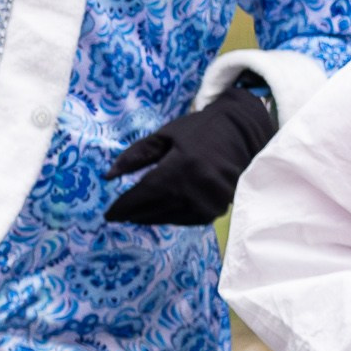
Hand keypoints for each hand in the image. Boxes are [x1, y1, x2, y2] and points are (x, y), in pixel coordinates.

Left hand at [102, 82, 276, 225]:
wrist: (242, 134)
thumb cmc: (198, 131)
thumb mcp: (163, 136)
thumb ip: (135, 156)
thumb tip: (108, 177)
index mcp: (183, 167)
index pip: (146, 193)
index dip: (125, 206)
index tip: (108, 214)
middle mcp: (198, 188)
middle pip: (156, 208)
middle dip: (133, 213)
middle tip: (116, 216)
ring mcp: (211, 202)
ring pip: (170, 217)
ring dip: (149, 217)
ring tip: (133, 215)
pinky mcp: (218, 210)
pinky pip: (186, 220)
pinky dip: (169, 217)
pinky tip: (157, 212)